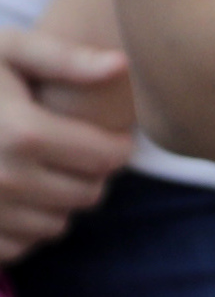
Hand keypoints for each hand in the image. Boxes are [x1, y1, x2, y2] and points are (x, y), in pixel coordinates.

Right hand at [0, 25, 134, 262]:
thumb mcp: (4, 49)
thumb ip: (63, 57)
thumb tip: (121, 64)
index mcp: (21, 133)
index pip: (103, 158)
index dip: (118, 148)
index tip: (116, 138)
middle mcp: (1, 180)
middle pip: (85, 194)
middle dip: (92, 177)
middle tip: (81, 156)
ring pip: (56, 226)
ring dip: (59, 204)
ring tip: (45, 173)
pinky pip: (19, 247)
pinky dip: (24, 228)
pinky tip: (16, 198)